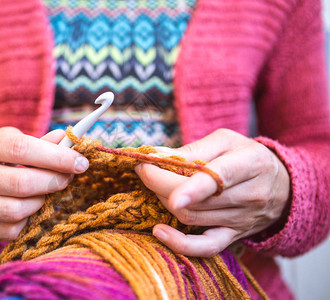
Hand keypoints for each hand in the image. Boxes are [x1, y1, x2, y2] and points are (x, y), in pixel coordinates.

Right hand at [0, 127, 88, 240]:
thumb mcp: (6, 141)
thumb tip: (66, 140)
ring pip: (14, 210)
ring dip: (40, 203)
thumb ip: (37, 142)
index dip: (55, 157)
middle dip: (53, 181)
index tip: (79, 162)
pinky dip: (26, 221)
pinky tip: (28, 209)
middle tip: (67, 178)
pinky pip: (7, 230)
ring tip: (45, 193)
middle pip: (19, 183)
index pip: (20, 149)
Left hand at [135, 129, 289, 256]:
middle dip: (160, 184)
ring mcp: (242, 220)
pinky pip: (205, 247)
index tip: (149, 172)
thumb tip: (154, 155)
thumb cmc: (248, 157)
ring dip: (164, 202)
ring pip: (192, 218)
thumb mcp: (226, 141)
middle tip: (144, 169)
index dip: (185, 183)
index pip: (217, 177)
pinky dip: (180, 243)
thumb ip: (192, 149)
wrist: (284, 187)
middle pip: (196, 200)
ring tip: (155, 186)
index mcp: (250, 164)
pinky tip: (159, 231)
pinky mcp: (234, 237)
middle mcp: (250, 195)